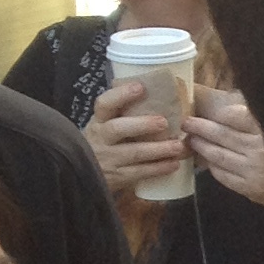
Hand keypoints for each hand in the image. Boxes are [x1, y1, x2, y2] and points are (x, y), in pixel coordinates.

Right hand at [86, 78, 185, 203]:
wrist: (86, 175)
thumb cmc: (104, 143)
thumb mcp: (105, 125)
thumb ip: (123, 112)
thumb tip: (155, 90)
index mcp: (99, 120)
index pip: (104, 103)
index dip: (121, 94)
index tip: (141, 87)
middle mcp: (101, 137)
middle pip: (117, 128)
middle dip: (142, 125)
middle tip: (164, 122)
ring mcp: (108, 158)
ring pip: (133, 152)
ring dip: (158, 149)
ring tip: (178, 146)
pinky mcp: (117, 176)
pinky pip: (140, 172)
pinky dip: (158, 168)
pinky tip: (173, 164)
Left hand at [186, 88, 263, 209]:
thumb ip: (262, 119)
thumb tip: (236, 105)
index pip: (237, 116)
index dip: (220, 113)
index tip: (207, 108)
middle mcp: (260, 149)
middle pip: (222, 134)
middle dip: (201, 127)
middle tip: (186, 121)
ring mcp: (253, 170)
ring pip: (218, 155)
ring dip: (201, 146)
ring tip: (191, 139)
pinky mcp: (250, 188)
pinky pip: (223, 175)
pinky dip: (212, 166)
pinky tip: (205, 160)